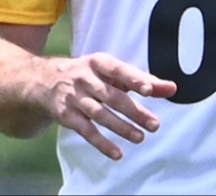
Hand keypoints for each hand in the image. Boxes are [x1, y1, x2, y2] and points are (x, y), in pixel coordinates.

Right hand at [41, 53, 177, 159]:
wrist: (43, 81)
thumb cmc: (90, 76)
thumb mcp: (112, 73)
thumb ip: (142, 80)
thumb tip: (172, 88)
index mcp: (99, 62)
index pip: (119, 70)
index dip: (134, 80)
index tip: (149, 90)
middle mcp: (85, 78)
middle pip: (112, 96)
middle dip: (134, 111)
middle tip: (154, 125)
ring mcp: (74, 97)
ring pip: (99, 114)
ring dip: (120, 127)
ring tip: (140, 137)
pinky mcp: (66, 115)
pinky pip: (85, 130)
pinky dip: (101, 143)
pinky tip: (117, 153)